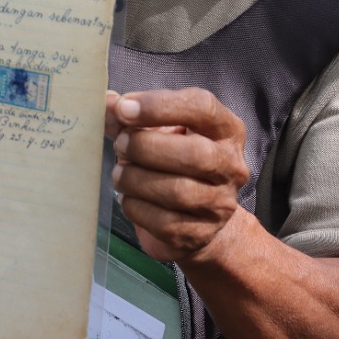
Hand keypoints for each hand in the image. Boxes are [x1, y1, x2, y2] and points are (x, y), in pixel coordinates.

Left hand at [106, 88, 249, 263]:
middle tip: (120, 144)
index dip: (159, 106)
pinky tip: (128, 198)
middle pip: (196, 154)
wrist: (192, 216)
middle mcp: (231, 166)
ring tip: (120, 173)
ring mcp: (220, 204)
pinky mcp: (200, 235)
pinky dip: (135, 207)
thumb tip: (107, 103)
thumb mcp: (153, 129)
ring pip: (178, 191)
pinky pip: (163, 222)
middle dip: (147, 147)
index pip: (202, 107)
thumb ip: (128, 115)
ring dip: (136, 179)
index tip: (124, 108)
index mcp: (225, 129)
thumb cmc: (171, 158)